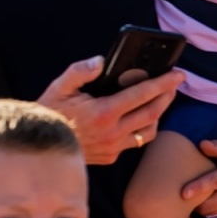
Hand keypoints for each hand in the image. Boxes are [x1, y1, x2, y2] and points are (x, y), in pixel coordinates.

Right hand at [38, 56, 181, 164]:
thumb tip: (101, 61)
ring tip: (161, 99)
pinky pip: (136, 142)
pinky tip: (141, 118)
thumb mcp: (60, 88)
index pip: (142, 94)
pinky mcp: (111, 156)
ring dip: (159, 114)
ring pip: (149, 130)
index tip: (178, 74)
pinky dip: (144, 128)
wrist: (38, 147)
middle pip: (153, 112)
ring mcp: (114, 147)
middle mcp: (113, 132)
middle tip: (175, 84)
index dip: (163, 83)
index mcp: (103, 112)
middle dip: (168, 96)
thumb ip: (80, 71)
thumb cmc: (49, 114)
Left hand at [182, 133, 216, 215]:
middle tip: (180, 196)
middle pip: (210, 204)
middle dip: (195, 202)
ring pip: (213, 211)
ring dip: (203, 205)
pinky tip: (210, 196)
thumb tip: (202, 144)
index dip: (198, 188)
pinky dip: (213, 206)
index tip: (183, 194)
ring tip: (193, 197)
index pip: (214, 182)